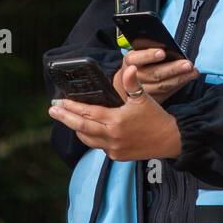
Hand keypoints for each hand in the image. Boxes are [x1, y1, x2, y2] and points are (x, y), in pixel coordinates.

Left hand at [48, 63, 181, 160]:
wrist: (170, 140)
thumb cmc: (156, 117)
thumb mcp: (143, 98)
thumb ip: (132, 83)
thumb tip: (129, 67)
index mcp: (116, 120)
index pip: (88, 113)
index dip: (72, 107)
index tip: (58, 102)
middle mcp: (112, 137)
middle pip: (81, 128)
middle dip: (65, 118)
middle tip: (52, 110)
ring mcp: (113, 148)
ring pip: (88, 139)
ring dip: (76, 129)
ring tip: (67, 118)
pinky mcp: (117, 156)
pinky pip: (99, 146)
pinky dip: (91, 137)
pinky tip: (88, 130)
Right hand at [117, 48, 197, 103]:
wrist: (124, 86)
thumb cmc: (136, 65)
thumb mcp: (137, 55)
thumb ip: (148, 51)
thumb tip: (168, 47)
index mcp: (129, 62)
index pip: (135, 58)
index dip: (148, 55)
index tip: (162, 53)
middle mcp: (132, 78)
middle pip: (153, 74)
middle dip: (172, 69)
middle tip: (187, 64)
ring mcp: (140, 92)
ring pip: (162, 86)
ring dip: (180, 78)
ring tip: (192, 72)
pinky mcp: (149, 101)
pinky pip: (166, 93)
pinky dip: (178, 85)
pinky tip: (187, 79)